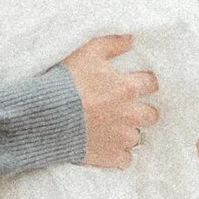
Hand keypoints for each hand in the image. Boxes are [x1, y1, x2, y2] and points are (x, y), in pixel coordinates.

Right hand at [65, 31, 159, 169]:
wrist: (45, 115)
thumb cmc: (65, 81)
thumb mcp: (87, 52)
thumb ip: (112, 43)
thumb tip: (132, 38)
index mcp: (127, 88)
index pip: (152, 84)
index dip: (145, 83)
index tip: (136, 84)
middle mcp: (129, 114)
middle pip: (152, 115)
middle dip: (143, 111)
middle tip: (128, 109)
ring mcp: (120, 138)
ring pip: (138, 138)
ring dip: (128, 133)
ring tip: (114, 129)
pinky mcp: (109, 156)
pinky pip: (125, 160)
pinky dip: (119, 155)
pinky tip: (108, 147)